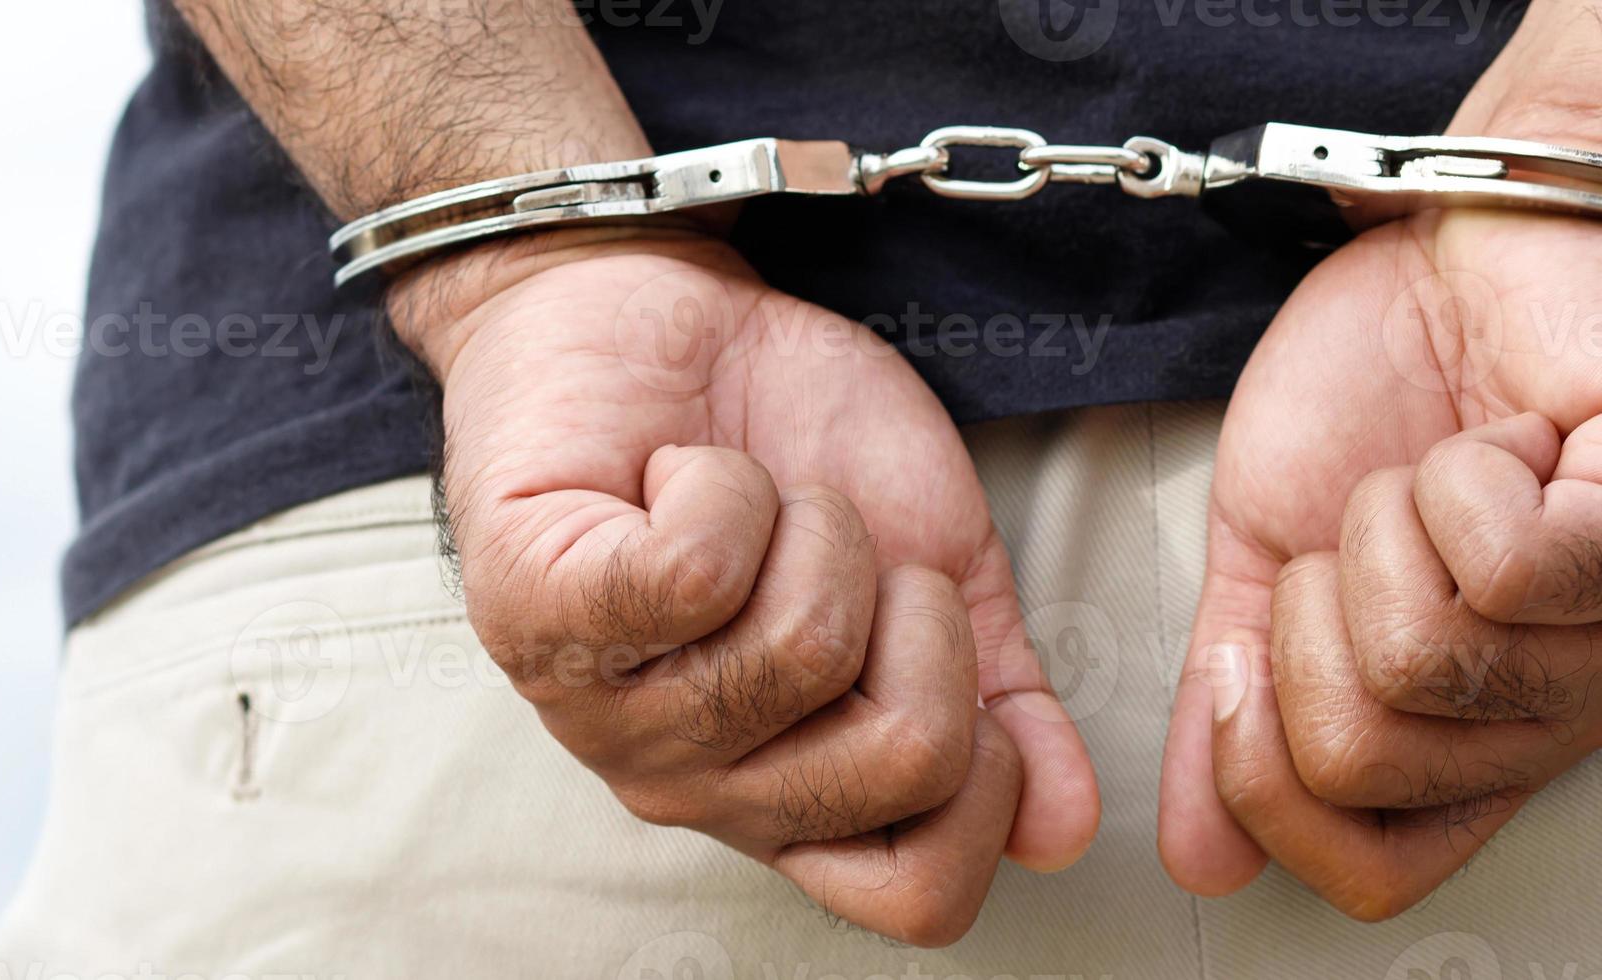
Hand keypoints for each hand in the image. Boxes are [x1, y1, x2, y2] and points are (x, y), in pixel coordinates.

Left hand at [402, 228, 1099, 944]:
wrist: (656, 306)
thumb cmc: (783, 433)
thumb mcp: (931, 568)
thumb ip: (999, 698)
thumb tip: (1066, 824)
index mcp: (784, 792)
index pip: (917, 893)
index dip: (985, 774)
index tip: (941, 642)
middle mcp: (688, 783)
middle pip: (899, 757)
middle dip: (909, 604)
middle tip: (831, 548)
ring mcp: (601, 712)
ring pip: (802, 646)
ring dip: (808, 525)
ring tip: (749, 505)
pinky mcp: (535, 611)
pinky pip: (698, 575)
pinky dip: (721, 486)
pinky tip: (675, 477)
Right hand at [1154, 208, 1601, 918]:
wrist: (1484, 223)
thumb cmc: (1394, 376)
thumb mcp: (1272, 553)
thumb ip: (1231, 696)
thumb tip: (1196, 854)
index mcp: (1487, 736)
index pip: (1378, 868)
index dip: (1266, 778)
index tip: (1244, 650)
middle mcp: (1581, 713)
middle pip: (1370, 759)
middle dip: (1310, 614)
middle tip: (1368, 523)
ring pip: (1431, 659)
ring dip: (1384, 525)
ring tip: (1438, 467)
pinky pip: (1510, 568)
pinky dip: (1457, 479)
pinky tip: (1503, 437)